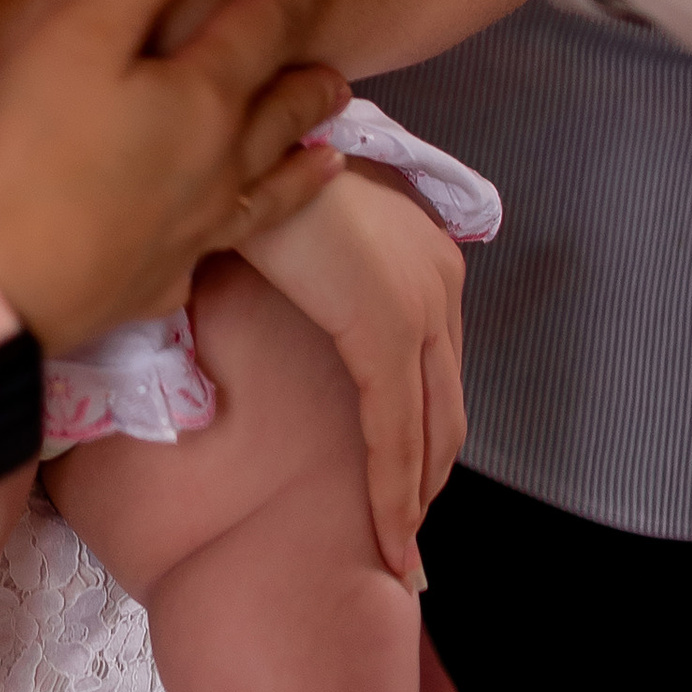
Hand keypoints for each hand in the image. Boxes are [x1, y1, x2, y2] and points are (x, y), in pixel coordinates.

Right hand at [0, 0, 348, 344]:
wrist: (5, 282)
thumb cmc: (34, 148)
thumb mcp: (79, 37)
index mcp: (202, 97)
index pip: (264, 23)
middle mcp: (218, 164)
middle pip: (279, 113)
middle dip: (310, 84)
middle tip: (340, 71)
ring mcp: (195, 228)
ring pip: (267, 186)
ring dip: (302, 163)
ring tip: (329, 154)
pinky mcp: (161, 277)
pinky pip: (222, 247)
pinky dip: (246, 232)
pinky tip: (231, 236)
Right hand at [237, 163, 464, 583]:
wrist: (244, 140)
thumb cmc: (255, 172)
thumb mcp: (301, 222)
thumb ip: (318, 267)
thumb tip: (290, 300)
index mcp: (425, 253)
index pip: (437, 364)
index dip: (425, 426)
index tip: (406, 476)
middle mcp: (439, 281)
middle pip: (447, 403)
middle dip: (430, 473)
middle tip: (408, 532)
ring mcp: (418, 307)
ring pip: (428, 429)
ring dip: (414, 497)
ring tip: (397, 551)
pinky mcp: (385, 331)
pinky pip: (394, 431)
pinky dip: (392, 489)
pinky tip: (385, 533)